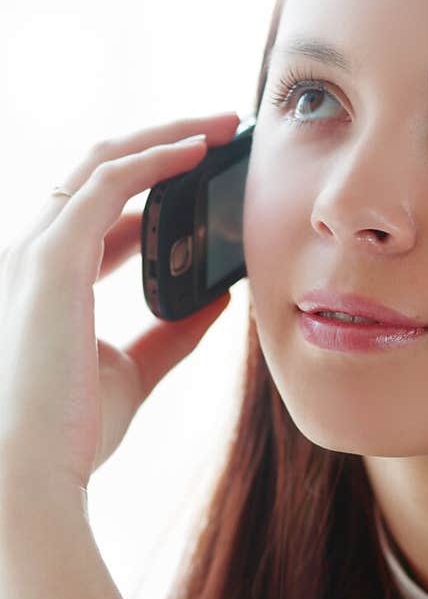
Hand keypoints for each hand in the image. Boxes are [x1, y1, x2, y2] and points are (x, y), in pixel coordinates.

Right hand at [0, 112, 240, 496]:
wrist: (34, 471)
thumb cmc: (73, 431)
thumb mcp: (133, 372)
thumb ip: (170, 333)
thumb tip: (217, 302)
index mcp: (47, 279)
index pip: (98, 213)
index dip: (151, 187)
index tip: (202, 176)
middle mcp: (34, 254)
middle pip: (98, 171)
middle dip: (160, 144)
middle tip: (221, 131)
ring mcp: (38, 251)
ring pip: (102, 162)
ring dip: (166, 137)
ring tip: (222, 127)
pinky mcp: (53, 258)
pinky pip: (109, 182)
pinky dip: (155, 159)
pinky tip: (197, 151)